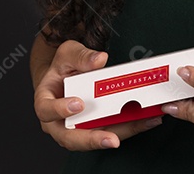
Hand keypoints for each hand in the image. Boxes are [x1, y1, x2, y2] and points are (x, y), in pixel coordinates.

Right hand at [33, 40, 162, 150]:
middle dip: (93, 139)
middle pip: (70, 138)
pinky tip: (148, 119)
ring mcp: (77, 128)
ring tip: (144, 122)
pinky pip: (111, 131)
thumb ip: (81, 56)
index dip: (61, 109)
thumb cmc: (63, 67)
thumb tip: (99, 59)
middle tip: (112, 140)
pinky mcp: (95, 128)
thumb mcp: (68, 53)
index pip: (47, 109)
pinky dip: (131, 127)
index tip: (79, 104)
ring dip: (121, 133)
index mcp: (45, 101)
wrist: (65, 77)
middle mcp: (58, 122)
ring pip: (95, 137)